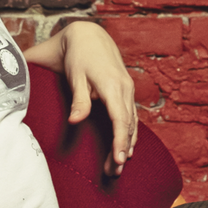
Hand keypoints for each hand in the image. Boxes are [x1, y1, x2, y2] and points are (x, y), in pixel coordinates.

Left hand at [58, 22, 137, 175]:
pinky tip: (127, 146)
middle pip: (128, 125)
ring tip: (118, 166)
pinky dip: (130, 132)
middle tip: (115, 172)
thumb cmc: (78, 55)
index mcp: (112, 85)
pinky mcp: (125, 90)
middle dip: (123, 149)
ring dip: (127, 143)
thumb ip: (78, 99)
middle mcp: (124, 88)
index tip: (119, 160)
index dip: (120, 141)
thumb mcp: (75, 76)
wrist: (88, 35)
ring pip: (132, 121)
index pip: (120, 119)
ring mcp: (127, 89)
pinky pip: (131, 115)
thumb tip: (75, 121)